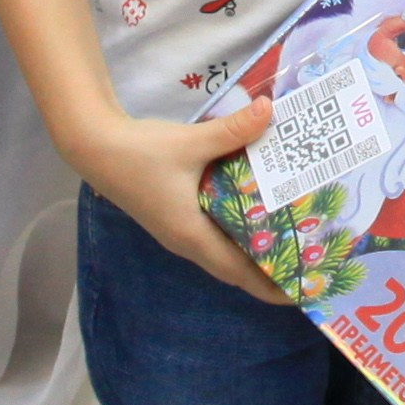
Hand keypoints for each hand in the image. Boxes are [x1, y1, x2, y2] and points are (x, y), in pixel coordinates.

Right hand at [76, 97, 284, 299]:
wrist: (94, 146)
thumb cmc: (140, 151)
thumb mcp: (191, 141)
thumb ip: (233, 130)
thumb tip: (271, 109)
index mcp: (192, 234)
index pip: (239, 272)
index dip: (271, 285)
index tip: (302, 294)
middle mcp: (187, 240)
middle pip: (235, 268)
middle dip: (270, 273)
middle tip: (310, 268)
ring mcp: (178, 231)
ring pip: (224, 253)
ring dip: (254, 255)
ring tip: (293, 246)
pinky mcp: (175, 217)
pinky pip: (214, 236)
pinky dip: (239, 235)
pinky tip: (259, 216)